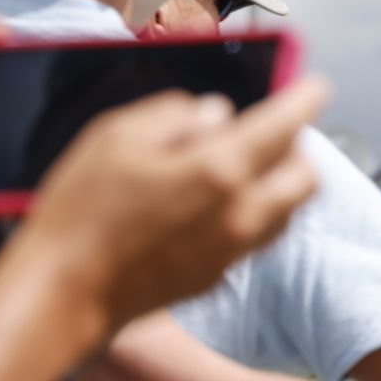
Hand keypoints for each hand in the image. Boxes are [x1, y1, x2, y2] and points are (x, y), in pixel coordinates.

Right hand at [14, 76, 329, 333]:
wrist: (65, 294)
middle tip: (271, 130)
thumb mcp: (116, 136)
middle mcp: (240, 214)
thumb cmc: (80, 210)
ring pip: (289, 212)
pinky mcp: (217, 276)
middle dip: (297, 148)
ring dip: (282, 184)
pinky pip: (259, 237)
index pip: (283, 127)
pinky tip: (222, 202)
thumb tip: (216, 114)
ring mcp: (233, 251)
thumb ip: (175, 114)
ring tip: (247, 165)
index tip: (316, 87)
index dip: (304, 100)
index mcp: (218, 170)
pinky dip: (257, 212)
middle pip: (305, 178)